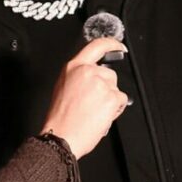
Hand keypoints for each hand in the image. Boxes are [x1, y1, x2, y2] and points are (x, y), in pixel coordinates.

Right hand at [39, 38, 130, 158]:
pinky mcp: (111, 97)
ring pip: (116, 87)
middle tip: (94, 103)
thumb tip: (93, 76)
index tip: (119, 47)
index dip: (111, 44)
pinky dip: (115, 109)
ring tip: (94, 112)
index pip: (96, 46)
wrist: (61, 136)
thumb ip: (79, 76)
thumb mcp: (63, 87)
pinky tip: (101, 116)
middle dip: (107, 87)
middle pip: (109, 73)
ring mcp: (100, 84)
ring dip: (110, 99)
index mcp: (73, 68)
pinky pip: (121, 100)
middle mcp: (87, 72)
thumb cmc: (60, 119)